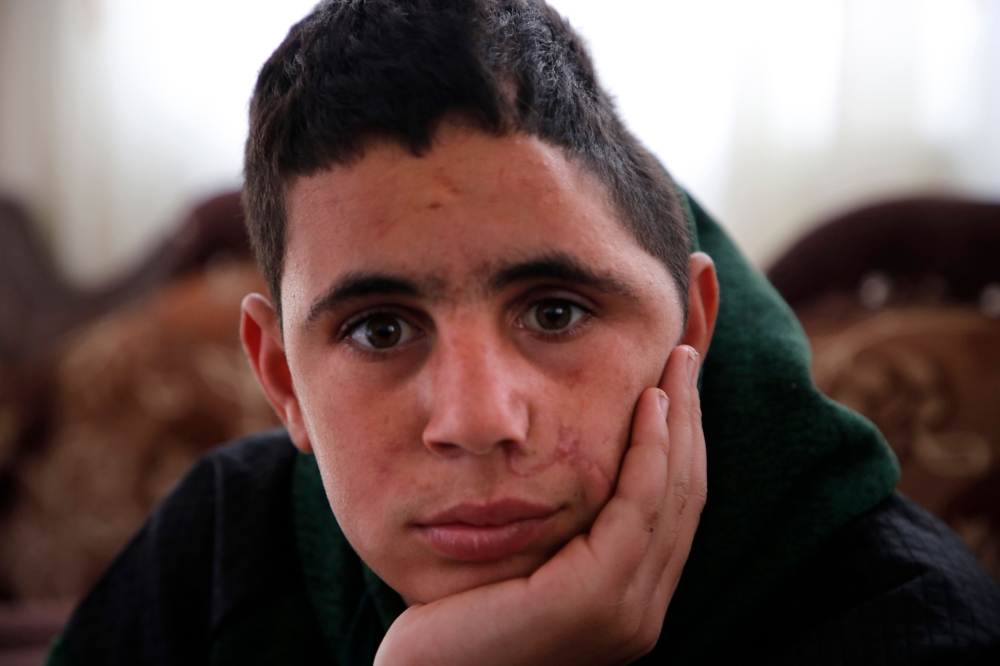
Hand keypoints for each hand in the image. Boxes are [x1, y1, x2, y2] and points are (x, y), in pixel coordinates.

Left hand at [374, 345, 707, 665]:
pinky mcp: (595, 600)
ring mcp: (624, 613)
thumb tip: (563, 468)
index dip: (680, 446)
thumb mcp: (517, 566)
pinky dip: (650, 451)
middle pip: (683, 498)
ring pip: (671, 496)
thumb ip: (555, 533)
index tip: (673, 388)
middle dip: (690, 422)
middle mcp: (638, 613)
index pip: (670, 513)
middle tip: (684, 357)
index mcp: (625, 605)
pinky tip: (648, 404)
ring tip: (675, 363)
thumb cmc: (451, 623)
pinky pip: (636, 508)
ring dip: (679, 422)